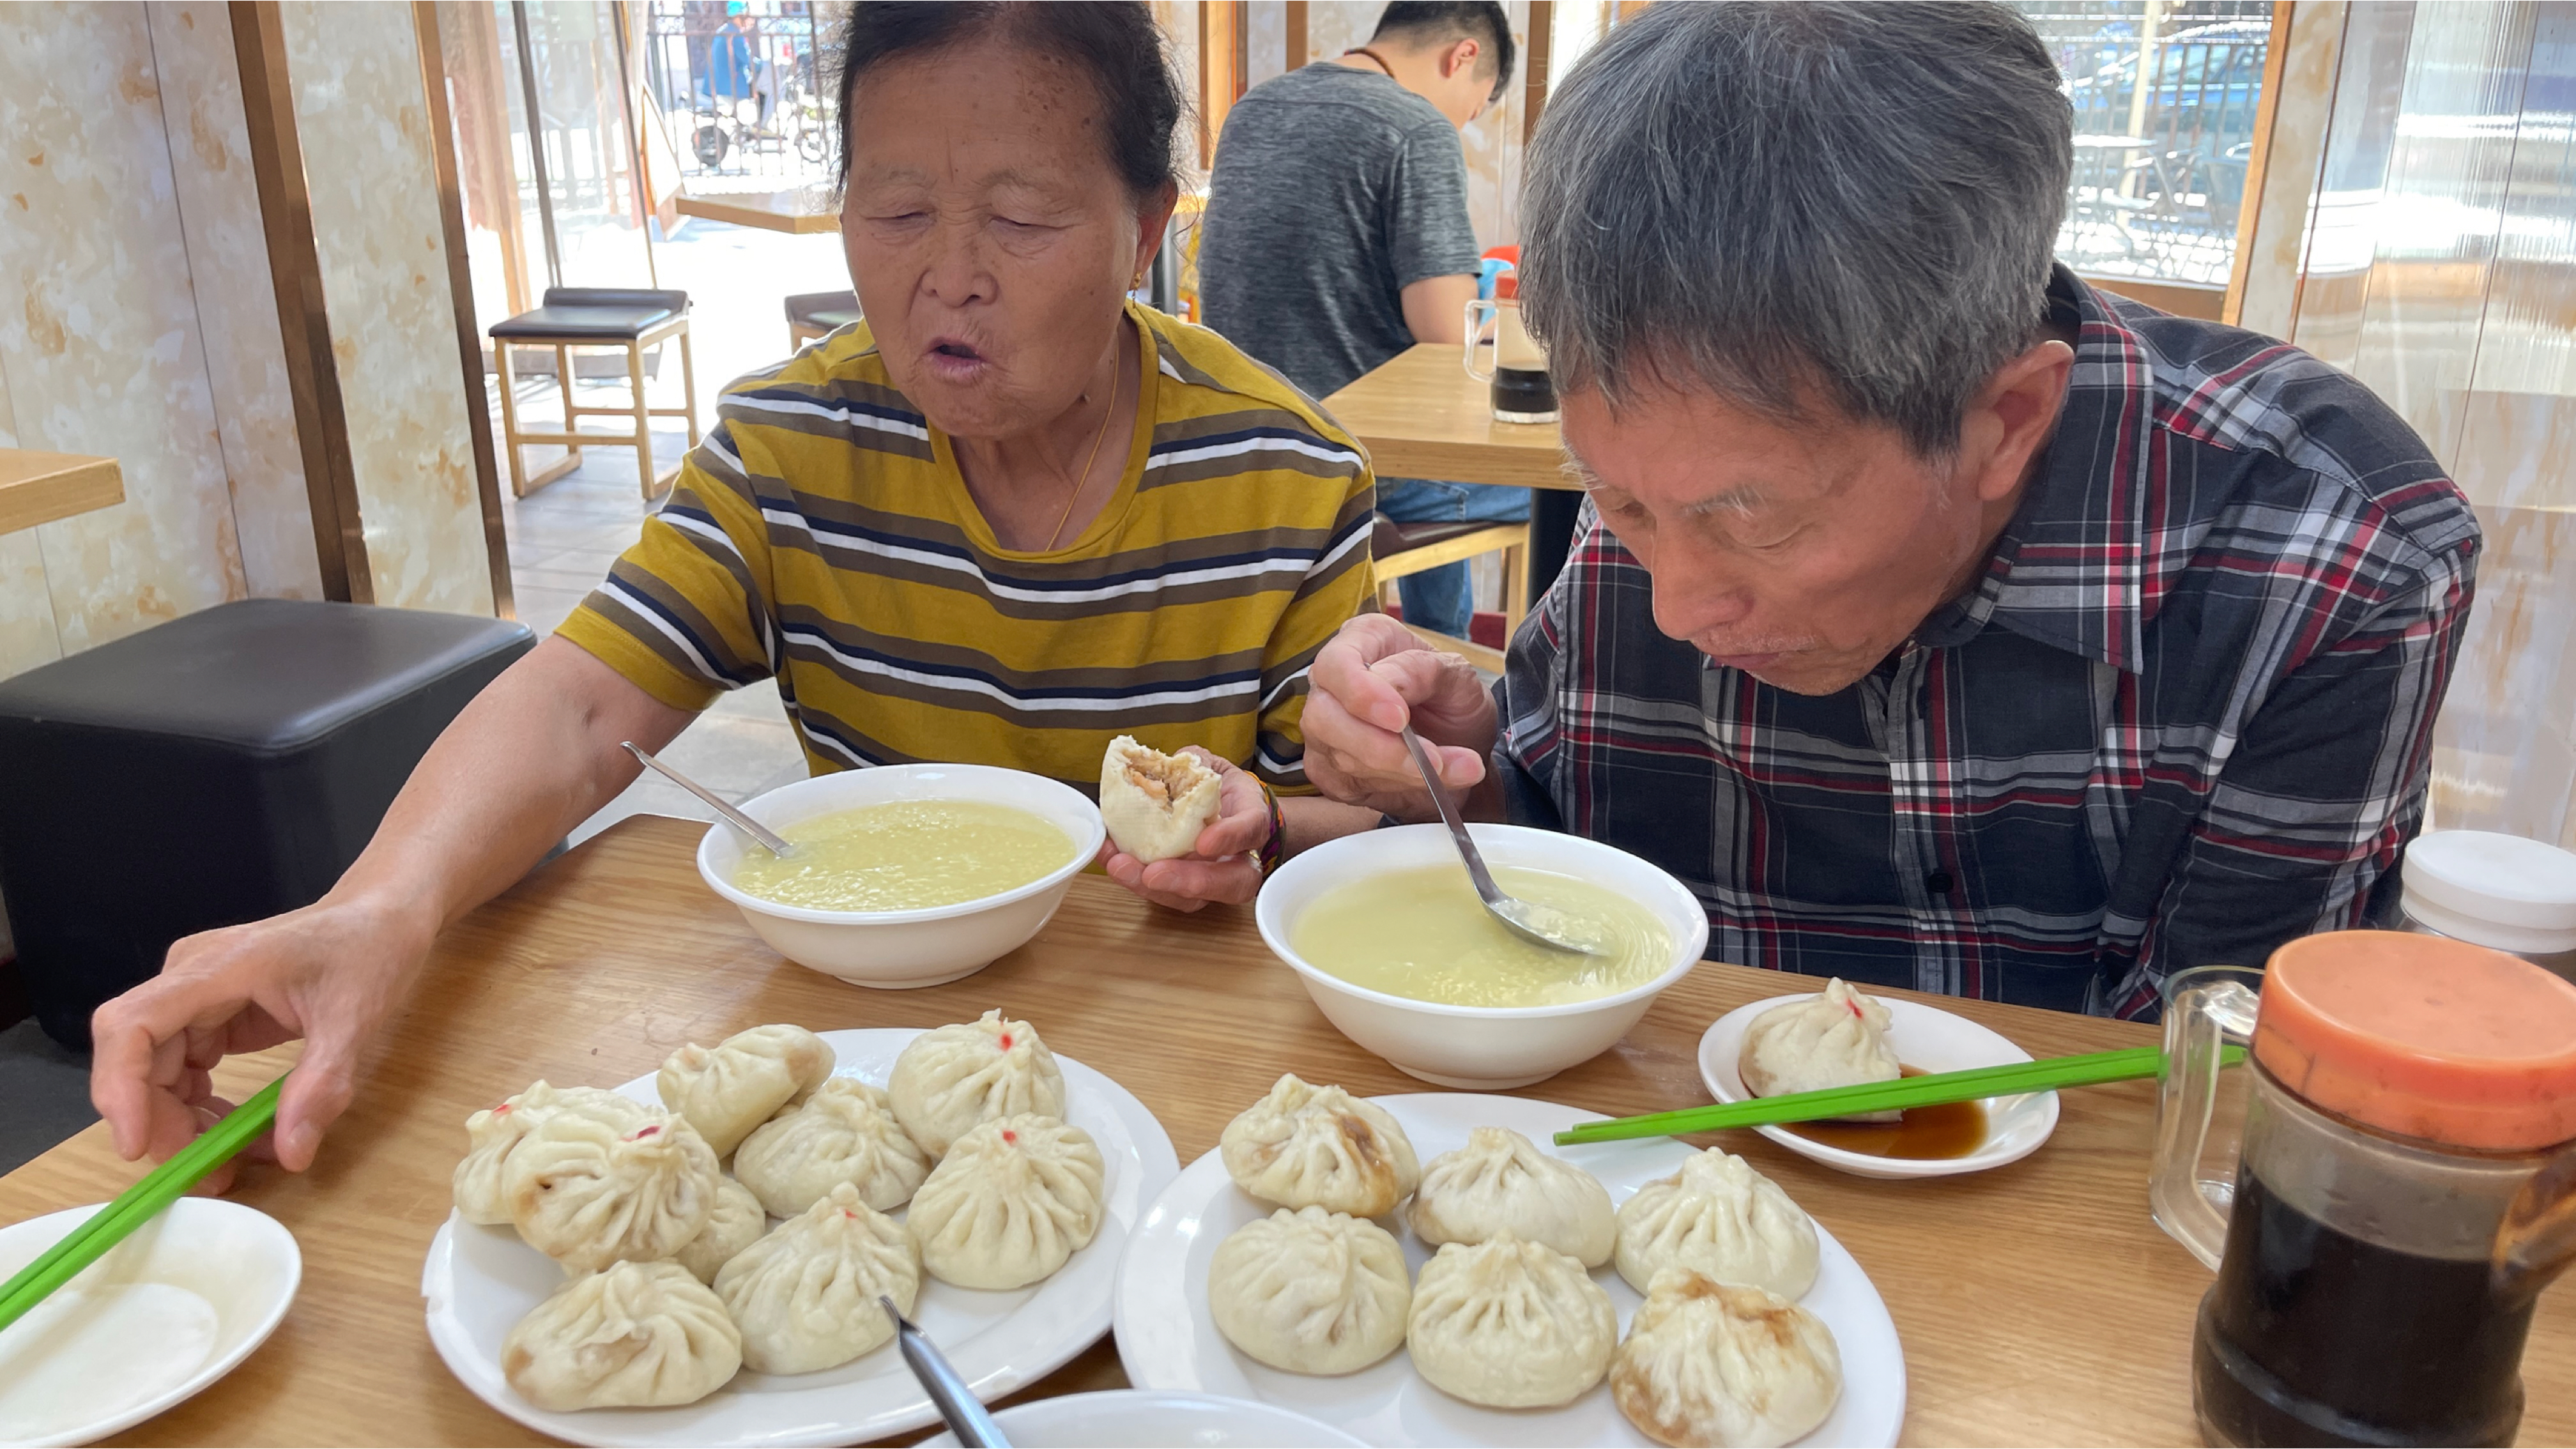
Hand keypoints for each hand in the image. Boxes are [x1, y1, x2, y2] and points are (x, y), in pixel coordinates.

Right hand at [89, 893, 433, 1185]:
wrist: (384, 916)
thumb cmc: (370, 949)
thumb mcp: (356, 1018)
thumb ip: (321, 1084)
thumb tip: (291, 1153)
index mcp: (216, 968)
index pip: (131, 1025)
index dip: (120, 1088)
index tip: (137, 1146)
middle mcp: (190, 979)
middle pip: (138, 1060)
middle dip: (162, 1124)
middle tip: (208, 1175)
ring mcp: (198, 998)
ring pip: (158, 1073)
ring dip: (182, 1124)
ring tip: (228, 1164)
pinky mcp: (213, 1016)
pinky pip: (186, 1071)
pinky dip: (203, 1108)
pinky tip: (237, 1132)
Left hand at [1099, 748, 1272, 911]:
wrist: (1217, 806)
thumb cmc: (1217, 786)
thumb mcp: (1211, 765)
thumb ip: (1195, 764)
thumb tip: (1168, 764)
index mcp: (1251, 820)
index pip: (1251, 830)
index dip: (1230, 838)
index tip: (1204, 842)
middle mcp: (1240, 858)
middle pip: (1230, 884)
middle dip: (1189, 882)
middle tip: (1153, 874)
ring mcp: (1212, 879)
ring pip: (1193, 899)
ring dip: (1151, 888)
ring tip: (1120, 866)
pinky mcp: (1182, 887)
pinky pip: (1161, 891)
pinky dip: (1132, 877)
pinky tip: (1109, 857)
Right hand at [1303, 614, 1497, 817]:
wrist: (1461, 743)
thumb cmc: (1453, 698)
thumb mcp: (1457, 675)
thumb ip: (1422, 670)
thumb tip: (1385, 680)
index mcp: (1361, 642)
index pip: (1335, 663)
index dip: (1360, 692)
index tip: (1400, 718)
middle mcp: (1331, 684)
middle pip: (1322, 717)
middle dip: (1377, 746)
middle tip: (1431, 760)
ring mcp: (1324, 729)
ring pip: (1338, 758)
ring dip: (1400, 772)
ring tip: (1454, 769)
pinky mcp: (1328, 770)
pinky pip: (1347, 787)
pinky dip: (1394, 789)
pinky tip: (1429, 783)